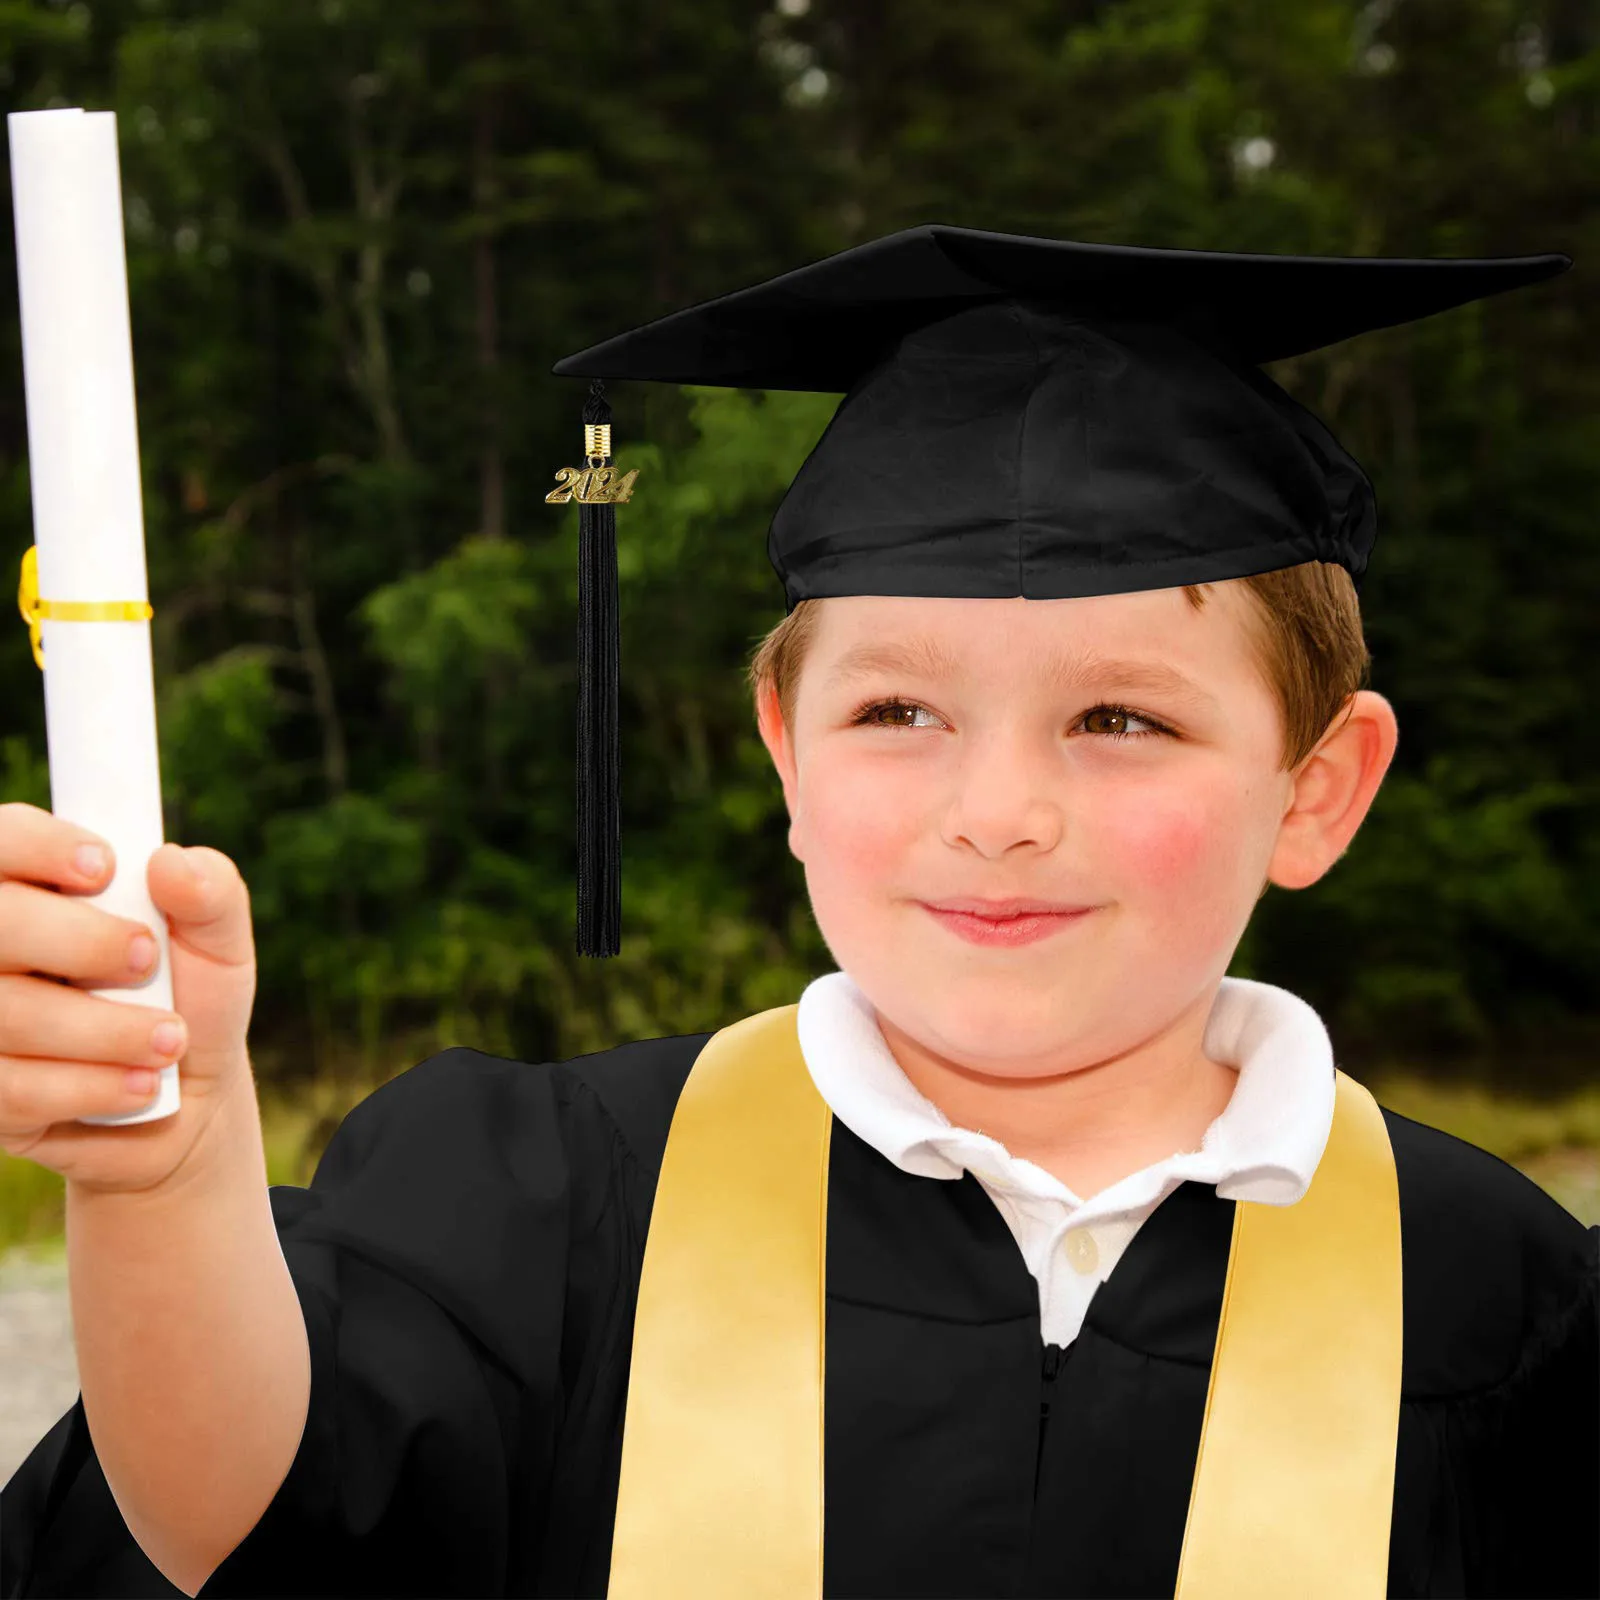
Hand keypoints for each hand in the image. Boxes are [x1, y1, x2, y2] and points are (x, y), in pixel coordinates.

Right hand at [0, 802, 258, 1195]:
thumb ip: (210, 893)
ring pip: (8, 1014)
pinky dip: (93, 1087)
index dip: (39, 847)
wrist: (189, 1095)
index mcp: (35, 889)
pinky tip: (139, 1085)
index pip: (2, 840)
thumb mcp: (218, 941)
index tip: (104, 869)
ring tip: (170, 1041)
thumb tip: (171, 861)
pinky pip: (11, 1088)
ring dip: (107, 1031)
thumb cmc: (191, 996)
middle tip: (148, 962)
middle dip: (83, 942)